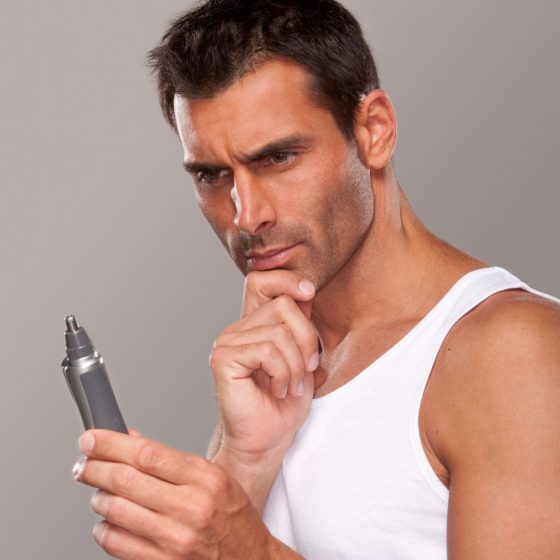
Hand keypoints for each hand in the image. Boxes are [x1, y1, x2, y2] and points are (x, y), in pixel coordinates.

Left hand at [73, 429, 274, 558]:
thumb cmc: (232, 516)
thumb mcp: (213, 476)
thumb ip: (171, 460)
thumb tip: (130, 441)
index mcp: (205, 478)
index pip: (147, 453)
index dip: (111, 444)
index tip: (92, 439)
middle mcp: (190, 507)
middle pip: (125, 479)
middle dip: (94, 468)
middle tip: (83, 464)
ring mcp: (175, 539)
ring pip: (115, 510)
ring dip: (98, 498)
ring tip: (100, 492)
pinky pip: (116, 543)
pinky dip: (104, 529)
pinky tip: (109, 521)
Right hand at [210, 270, 318, 461]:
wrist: (268, 441)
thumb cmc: (285, 404)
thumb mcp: (303, 358)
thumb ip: (301, 325)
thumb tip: (306, 291)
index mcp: (253, 326)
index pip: (261, 281)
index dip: (287, 279)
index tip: (309, 293)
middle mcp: (237, 330)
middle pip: (283, 305)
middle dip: (307, 339)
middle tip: (305, 369)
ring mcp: (227, 342)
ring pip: (279, 332)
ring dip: (295, 365)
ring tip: (290, 385)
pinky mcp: (223, 359)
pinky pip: (267, 351)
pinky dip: (283, 373)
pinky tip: (278, 390)